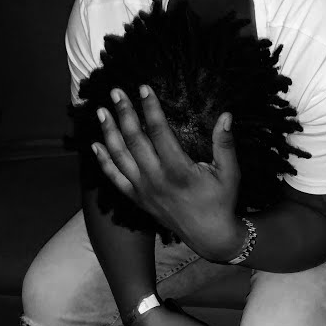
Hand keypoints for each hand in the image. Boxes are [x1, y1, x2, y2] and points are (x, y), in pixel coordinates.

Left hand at [92, 85, 243, 260]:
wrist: (210, 236)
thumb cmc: (221, 202)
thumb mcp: (230, 173)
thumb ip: (225, 143)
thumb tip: (226, 115)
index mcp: (178, 170)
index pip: (159, 131)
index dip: (150, 108)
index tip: (143, 88)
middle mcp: (156, 179)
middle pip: (134, 139)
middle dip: (124, 113)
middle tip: (115, 92)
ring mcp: (144, 190)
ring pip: (120, 157)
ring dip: (109, 132)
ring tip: (101, 112)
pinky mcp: (138, 199)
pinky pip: (115, 178)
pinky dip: (104, 161)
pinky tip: (96, 145)